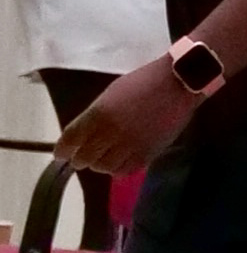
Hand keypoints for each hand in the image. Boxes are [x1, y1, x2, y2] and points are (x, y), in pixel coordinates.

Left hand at [50, 58, 195, 176]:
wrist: (178, 83)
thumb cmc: (142, 82)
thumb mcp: (110, 94)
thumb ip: (95, 116)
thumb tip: (84, 135)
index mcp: (98, 113)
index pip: (70, 139)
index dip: (62, 150)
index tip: (61, 154)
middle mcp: (110, 132)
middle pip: (84, 158)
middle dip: (80, 159)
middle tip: (83, 157)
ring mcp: (130, 144)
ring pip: (103, 167)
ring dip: (100, 164)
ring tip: (105, 158)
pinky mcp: (148, 153)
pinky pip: (125, 170)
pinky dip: (119, 168)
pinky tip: (121, 160)